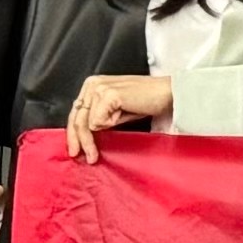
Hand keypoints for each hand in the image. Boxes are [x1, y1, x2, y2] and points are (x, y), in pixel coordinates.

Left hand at [59, 71, 174, 163]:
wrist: (169, 92)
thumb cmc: (147, 101)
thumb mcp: (116, 109)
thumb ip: (98, 116)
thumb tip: (83, 136)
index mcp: (92, 85)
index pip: (75, 113)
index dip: (74, 134)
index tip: (76, 150)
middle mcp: (92, 84)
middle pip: (76, 119)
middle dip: (79, 141)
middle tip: (85, 158)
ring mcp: (99, 88)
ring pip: (86, 123)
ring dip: (99, 133)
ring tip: (104, 145)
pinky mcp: (108, 95)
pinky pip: (99, 121)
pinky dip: (112, 123)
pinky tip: (126, 113)